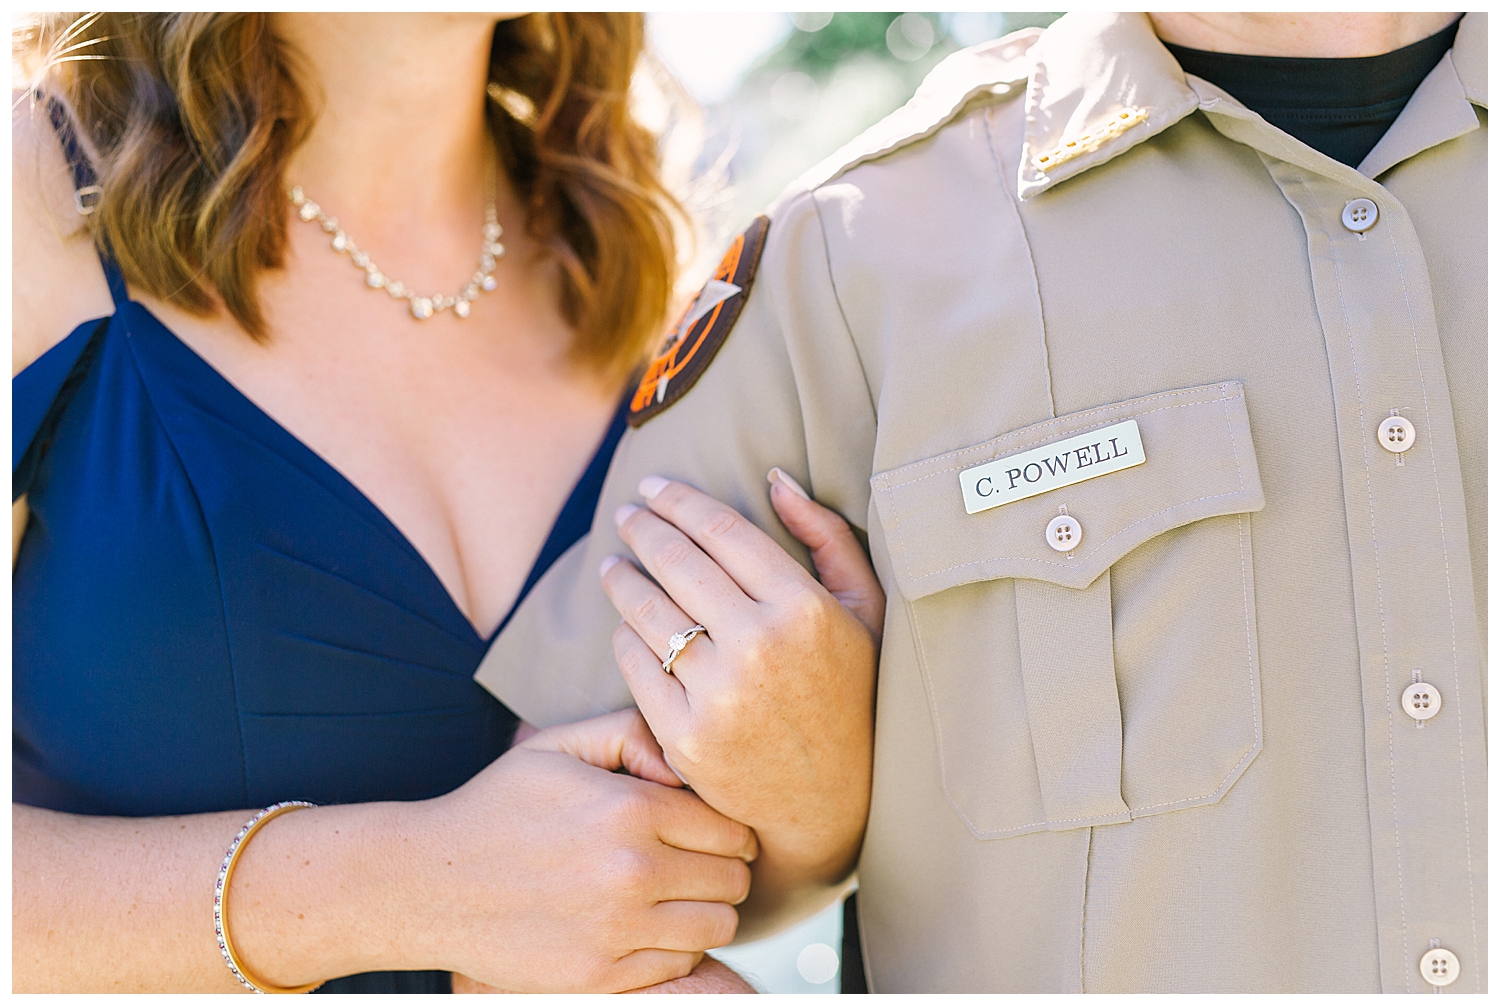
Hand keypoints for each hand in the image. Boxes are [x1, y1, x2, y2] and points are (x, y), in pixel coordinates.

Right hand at [405, 710, 756, 992]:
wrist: (429, 883)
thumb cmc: (498, 807)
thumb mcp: (557, 747)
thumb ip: (629, 735)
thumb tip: (685, 766)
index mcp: (628, 809)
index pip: (730, 827)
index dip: (728, 828)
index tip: (708, 831)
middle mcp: (631, 870)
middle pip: (734, 878)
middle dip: (723, 868)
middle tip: (694, 863)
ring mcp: (617, 928)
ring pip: (719, 925)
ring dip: (706, 910)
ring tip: (674, 896)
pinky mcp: (600, 974)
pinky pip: (681, 963)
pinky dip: (675, 946)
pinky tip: (644, 926)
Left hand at [598, 471, 879, 905]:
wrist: (829, 805)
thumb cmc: (852, 696)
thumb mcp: (865, 611)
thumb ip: (828, 537)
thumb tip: (775, 477)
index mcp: (805, 608)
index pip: (722, 532)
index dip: (680, 501)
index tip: (655, 486)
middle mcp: (760, 647)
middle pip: (677, 564)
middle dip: (643, 529)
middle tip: (626, 513)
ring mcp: (719, 695)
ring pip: (647, 612)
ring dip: (623, 578)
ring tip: (615, 564)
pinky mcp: (684, 737)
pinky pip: (635, 665)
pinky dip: (625, 637)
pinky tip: (626, 624)